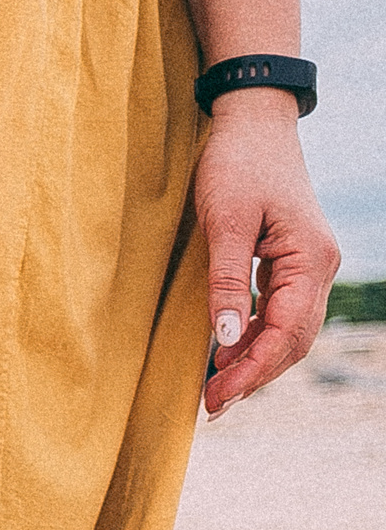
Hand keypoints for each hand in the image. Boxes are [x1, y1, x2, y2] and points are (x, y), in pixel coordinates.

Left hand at [193, 90, 338, 417]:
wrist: (252, 124)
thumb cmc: (237, 164)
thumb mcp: (225, 223)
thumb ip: (227, 282)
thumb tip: (225, 338)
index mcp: (311, 259)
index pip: (287, 333)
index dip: (252, 369)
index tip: (217, 397)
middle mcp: (319, 268)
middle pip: (293, 340)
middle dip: (254, 375)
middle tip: (210, 405)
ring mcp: (308, 266)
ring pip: (289, 331)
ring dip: (254, 361)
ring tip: (214, 390)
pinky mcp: (290, 262)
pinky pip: (278, 313)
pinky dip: (254, 337)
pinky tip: (224, 354)